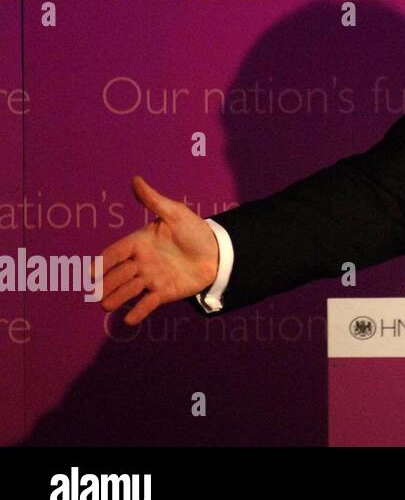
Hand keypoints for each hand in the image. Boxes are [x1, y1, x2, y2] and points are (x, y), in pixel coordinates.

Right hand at [99, 176, 219, 324]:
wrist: (217, 251)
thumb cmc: (195, 230)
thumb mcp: (175, 213)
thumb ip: (154, 201)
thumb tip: (136, 179)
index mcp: (139, 242)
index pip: (115, 253)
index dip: (102, 263)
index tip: (91, 272)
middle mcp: (141, 262)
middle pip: (117, 274)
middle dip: (106, 283)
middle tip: (96, 293)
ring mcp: (151, 278)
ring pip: (128, 290)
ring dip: (117, 298)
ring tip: (107, 305)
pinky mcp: (164, 292)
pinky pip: (147, 304)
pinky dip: (138, 312)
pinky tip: (129, 319)